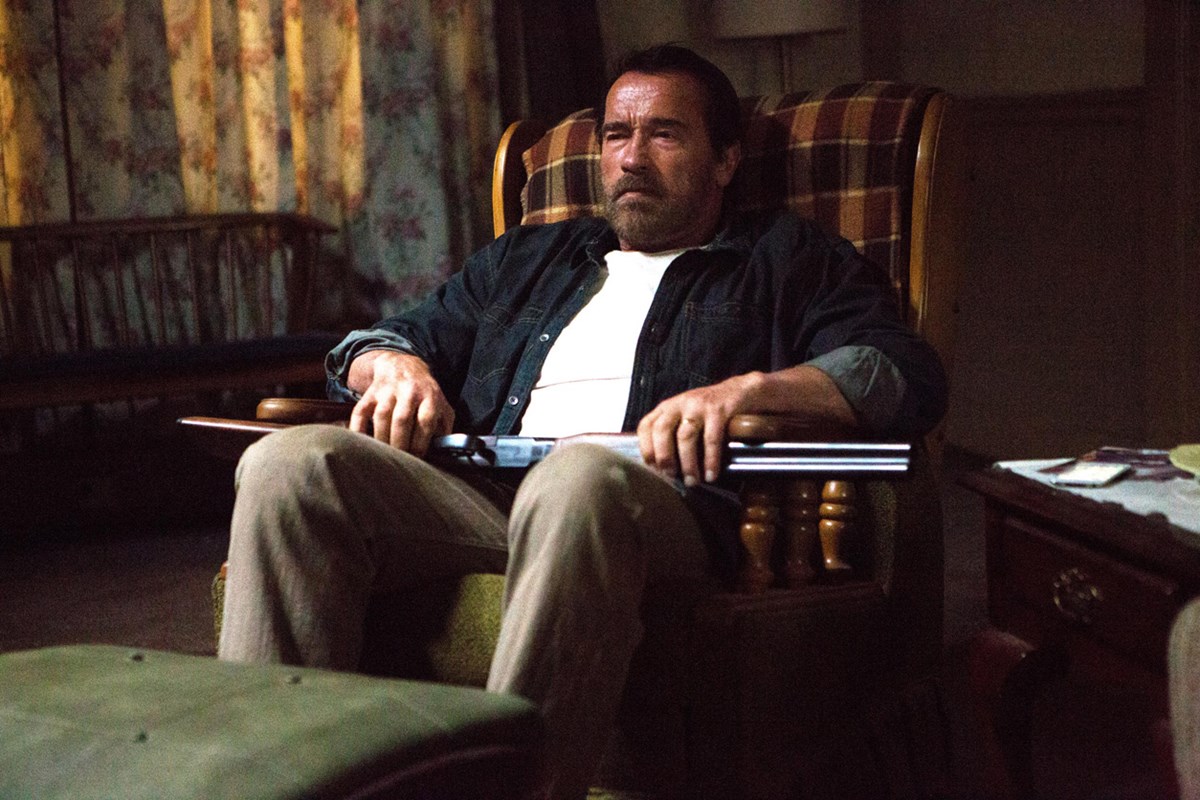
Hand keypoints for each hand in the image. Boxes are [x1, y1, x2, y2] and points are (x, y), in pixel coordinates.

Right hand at [347, 351, 453, 454]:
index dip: (421, 441)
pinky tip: (361, 444)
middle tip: (398, 460)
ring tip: (383, 456)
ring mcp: (388, 391)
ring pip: (381, 416)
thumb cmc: (425, 394)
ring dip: (382, 439)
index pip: (425, 420)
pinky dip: (358, 428)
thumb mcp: (442, 405)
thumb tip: (442, 452)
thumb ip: (445, 428)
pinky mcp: (371, 393)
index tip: (417, 458)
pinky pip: (360, 412)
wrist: (403, 366)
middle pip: (401, 419)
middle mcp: (409, 391)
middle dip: (399, 443)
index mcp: (430, 396)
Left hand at [636, 372, 762, 485]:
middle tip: (671, 476)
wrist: (742, 392)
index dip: (646, 448)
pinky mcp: (719, 409)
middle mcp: (680, 404)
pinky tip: (711, 474)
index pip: (646, 425)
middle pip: (662, 430)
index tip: (653, 468)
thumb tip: (664, 469)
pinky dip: (710, 460)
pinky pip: (711, 438)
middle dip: (664, 457)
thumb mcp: (686, 418)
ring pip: (686, 436)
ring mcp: (698, 405)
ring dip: (687, 463)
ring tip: (692, 481)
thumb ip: (673, 436)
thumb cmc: (711, 412)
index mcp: (668, 408)